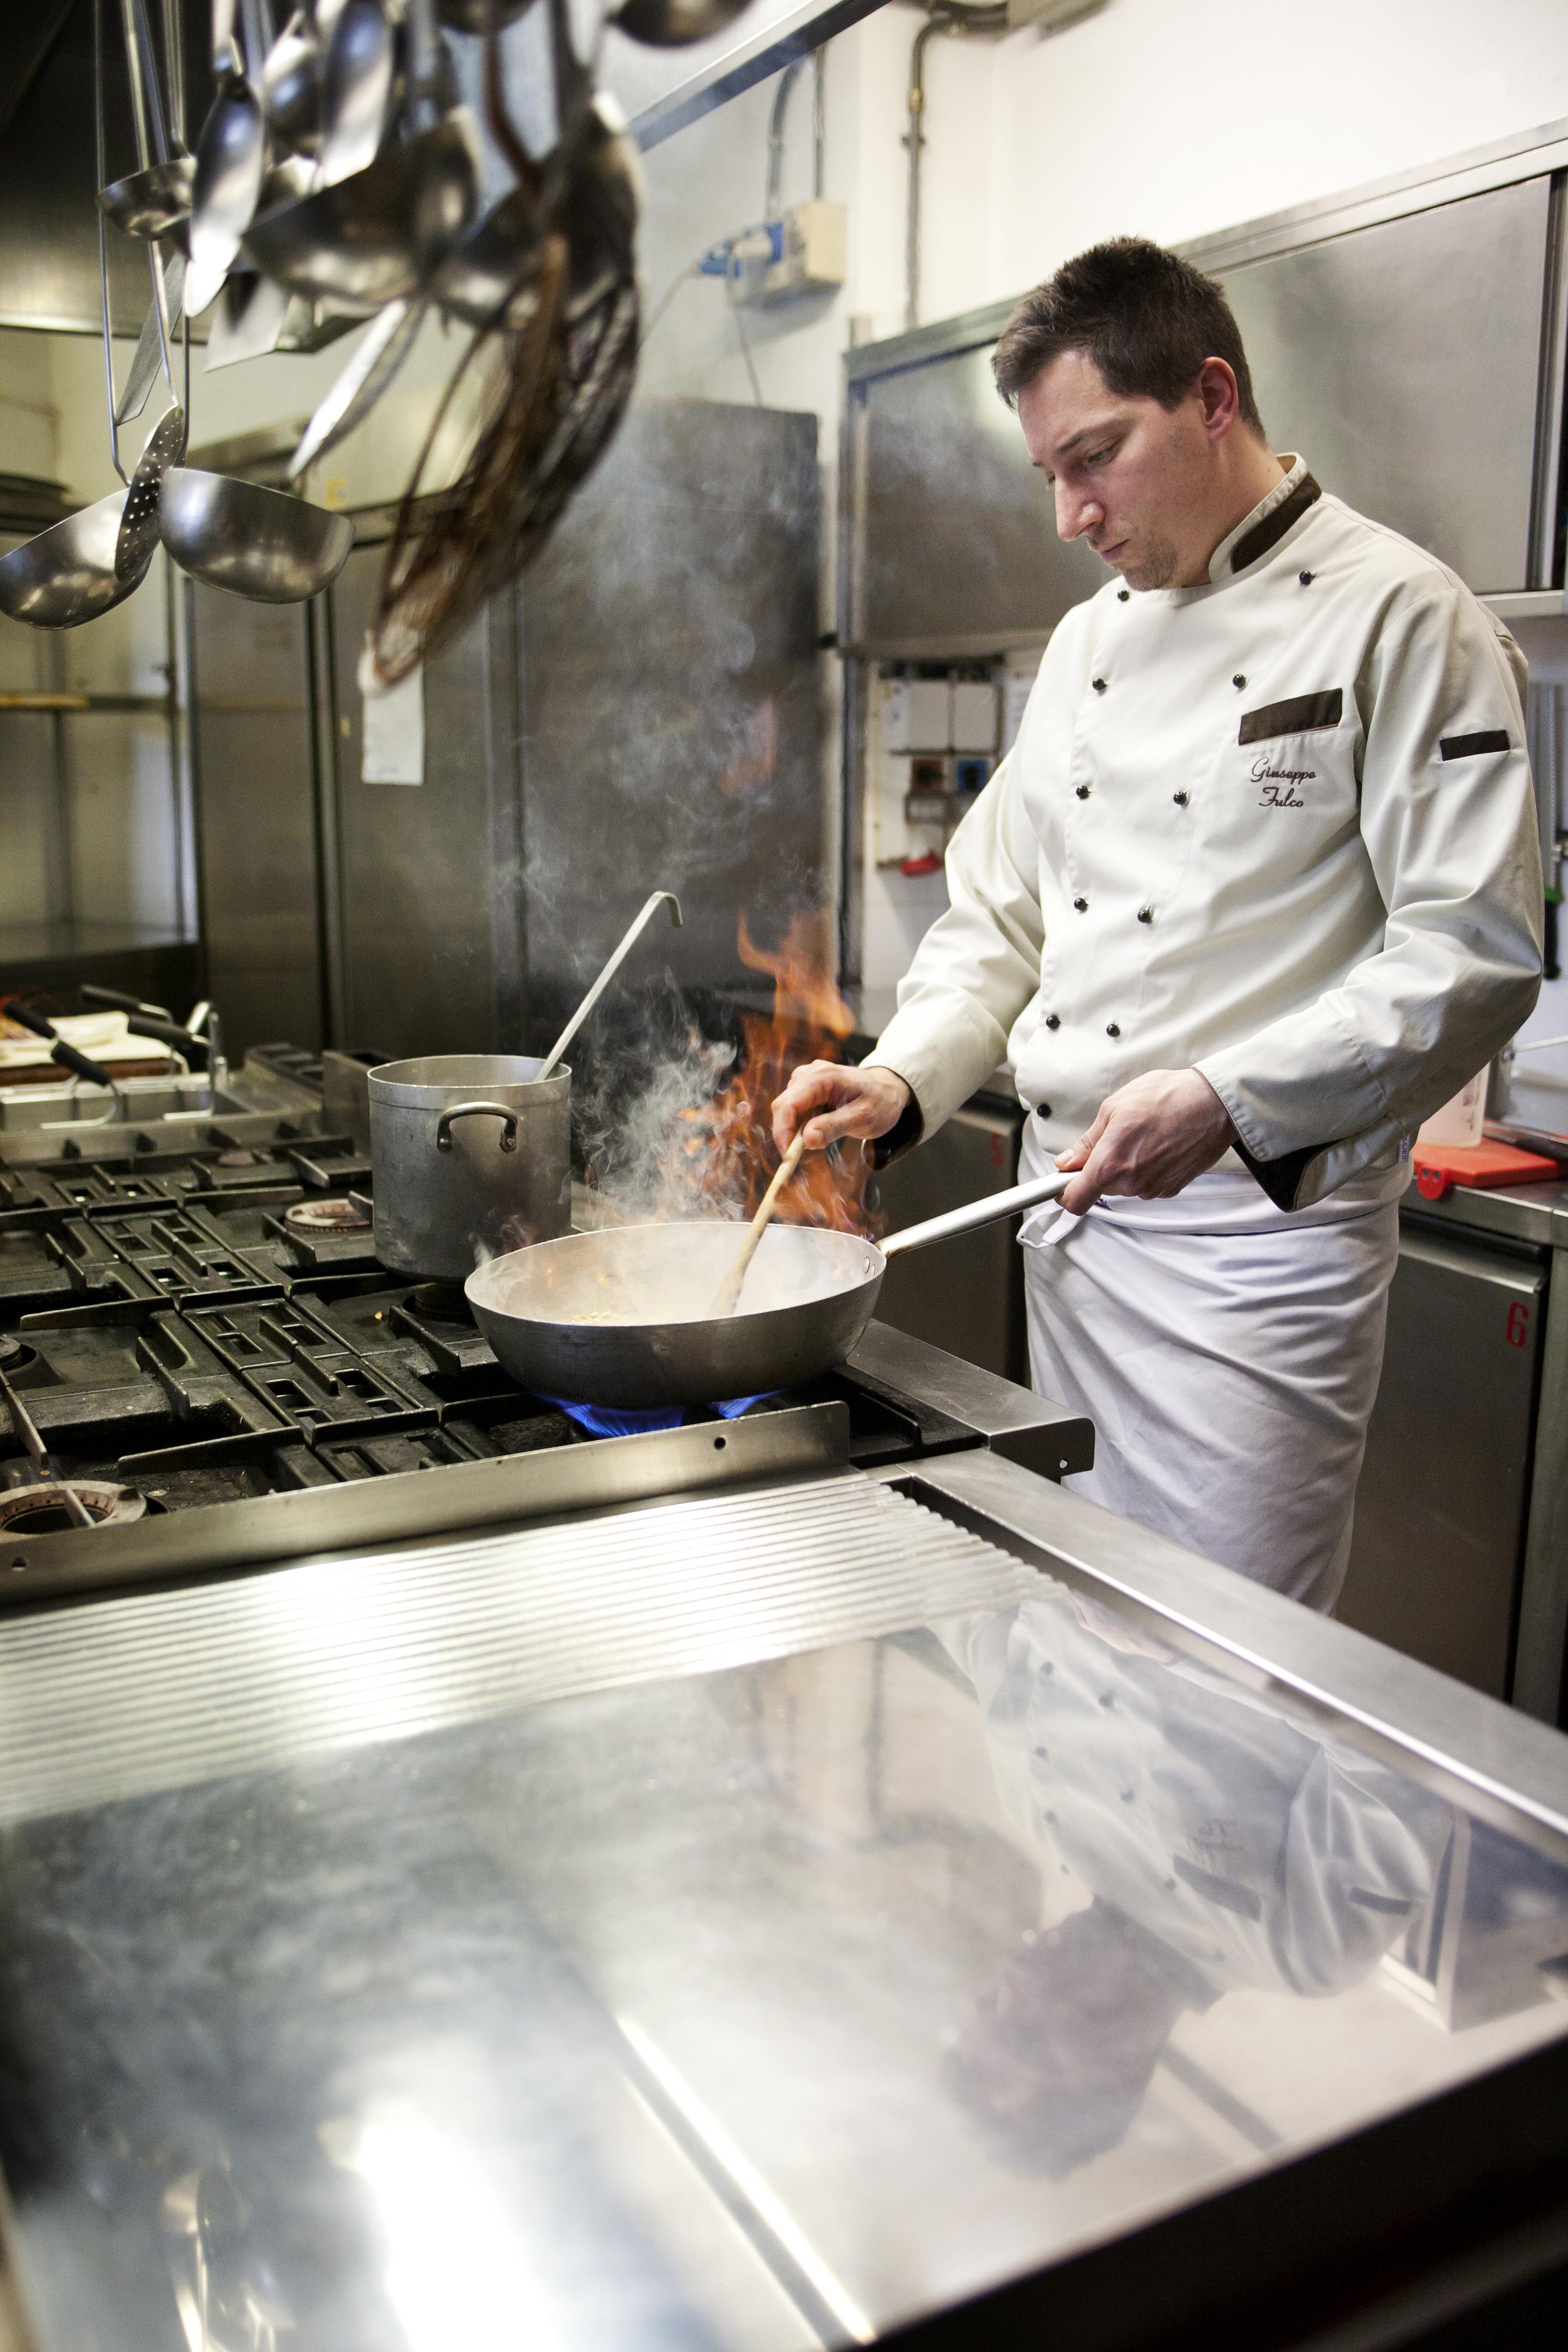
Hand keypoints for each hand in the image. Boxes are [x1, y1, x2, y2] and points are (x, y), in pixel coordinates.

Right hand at [772, 1060, 910, 1154]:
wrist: (889, 1089)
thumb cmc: (880, 1102)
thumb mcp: (863, 1118)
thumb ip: (834, 1127)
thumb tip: (807, 1141)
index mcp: (823, 1077)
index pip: (790, 1104)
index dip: (783, 1131)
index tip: (787, 1157)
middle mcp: (810, 1073)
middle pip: (783, 1105)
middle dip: (786, 1133)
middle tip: (795, 1158)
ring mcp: (807, 1078)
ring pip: (787, 1109)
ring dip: (793, 1130)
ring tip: (816, 1142)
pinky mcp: (807, 1087)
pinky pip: (795, 1108)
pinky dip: (799, 1125)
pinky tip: (816, 1131)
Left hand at [1054, 1068, 1236, 1214]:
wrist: (1215, 1103)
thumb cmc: (1169, 1098)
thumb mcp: (1114, 1108)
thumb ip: (1087, 1142)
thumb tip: (1068, 1160)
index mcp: (1111, 1164)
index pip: (1075, 1200)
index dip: (1064, 1192)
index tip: (1062, 1182)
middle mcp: (1132, 1183)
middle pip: (1100, 1188)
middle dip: (1101, 1167)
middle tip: (1115, 1137)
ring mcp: (1153, 1188)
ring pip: (1125, 1185)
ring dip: (1126, 1165)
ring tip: (1143, 1135)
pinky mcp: (1172, 1188)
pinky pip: (1147, 1182)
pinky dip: (1147, 1167)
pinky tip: (1158, 1143)